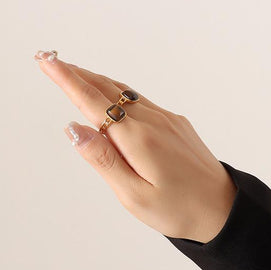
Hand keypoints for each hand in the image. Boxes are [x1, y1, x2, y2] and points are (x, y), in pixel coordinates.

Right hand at [33, 50, 236, 242]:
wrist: (223, 208)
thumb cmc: (178, 209)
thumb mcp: (134, 195)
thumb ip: (103, 159)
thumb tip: (74, 128)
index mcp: (138, 138)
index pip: (93, 102)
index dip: (67, 80)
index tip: (47, 62)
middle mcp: (152, 120)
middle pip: (107, 89)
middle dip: (76, 74)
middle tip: (50, 60)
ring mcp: (166, 118)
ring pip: (123, 92)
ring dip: (95, 80)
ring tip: (73, 72)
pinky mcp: (175, 122)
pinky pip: (139, 100)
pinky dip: (117, 92)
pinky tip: (109, 94)